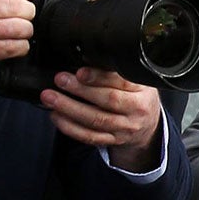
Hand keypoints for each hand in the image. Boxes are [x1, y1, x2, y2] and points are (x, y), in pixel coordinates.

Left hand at [41, 69, 163, 164]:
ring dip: (69, 108)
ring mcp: (125, 128)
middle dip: (81, 90)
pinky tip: (57, 116)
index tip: (80, 72)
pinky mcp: (113, 140)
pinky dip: (70, 127)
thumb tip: (86, 59)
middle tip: (59, 80)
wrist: (148, 125)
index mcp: (142, 92)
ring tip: (50, 98)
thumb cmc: (137, 97)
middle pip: (108, 101)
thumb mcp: (135, 81)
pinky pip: (90, 137)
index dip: (99, 77)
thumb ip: (115, 73)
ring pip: (96, 120)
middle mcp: (136, 111)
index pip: (122, 83)